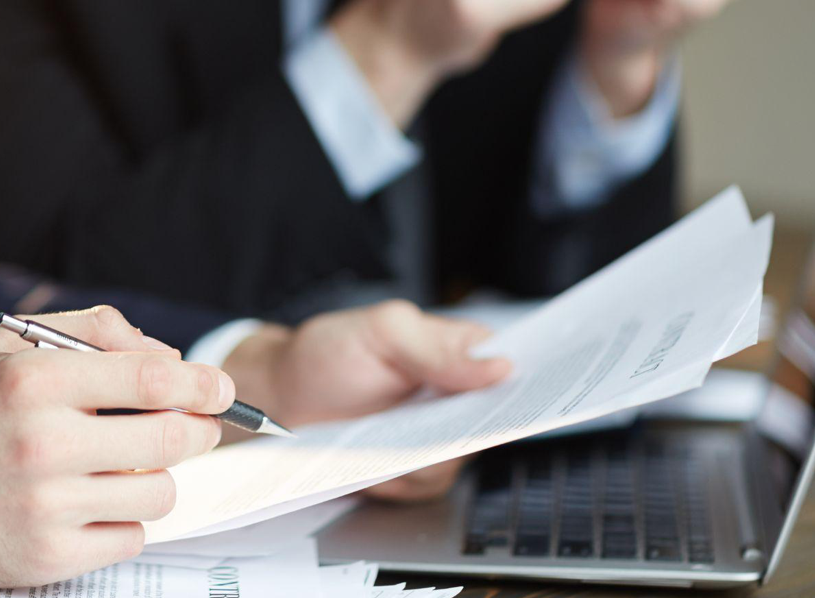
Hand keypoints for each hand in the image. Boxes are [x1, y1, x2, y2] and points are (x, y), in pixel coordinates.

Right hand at [0, 306, 232, 586]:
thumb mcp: (9, 346)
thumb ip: (92, 329)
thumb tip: (169, 356)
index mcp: (34, 380)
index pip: (153, 379)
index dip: (203, 383)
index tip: (221, 388)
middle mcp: (41, 443)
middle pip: (172, 438)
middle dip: (198, 428)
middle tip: (197, 426)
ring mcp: (45, 507)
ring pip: (160, 491)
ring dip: (157, 475)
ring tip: (126, 464)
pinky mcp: (47, 558)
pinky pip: (131, 536)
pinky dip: (124, 518)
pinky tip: (93, 501)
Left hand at [222, 300, 510, 499]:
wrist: (282, 401)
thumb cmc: (328, 354)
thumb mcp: (381, 332)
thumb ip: (436, 347)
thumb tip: (499, 367)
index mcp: (459, 348)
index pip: (516, 364)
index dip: (532, 382)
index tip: (531, 398)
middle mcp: (457, 394)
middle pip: (496, 421)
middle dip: (470, 427)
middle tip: (432, 425)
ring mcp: (439, 435)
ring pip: (461, 458)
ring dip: (423, 454)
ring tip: (383, 438)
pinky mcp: (416, 469)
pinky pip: (428, 483)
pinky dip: (399, 477)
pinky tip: (374, 461)